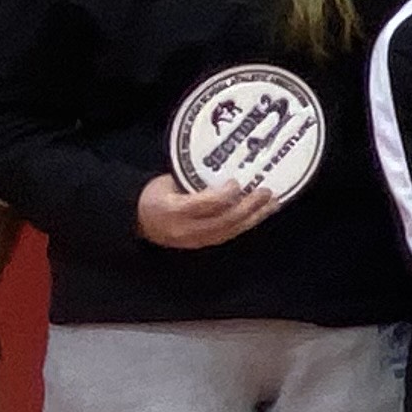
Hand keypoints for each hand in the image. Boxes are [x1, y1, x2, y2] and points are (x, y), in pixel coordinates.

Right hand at [137, 174, 277, 249]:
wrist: (139, 221)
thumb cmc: (154, 195)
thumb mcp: (166, 181)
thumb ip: (192, 178)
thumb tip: (224, 167)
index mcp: (172, 210)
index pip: (203, 205)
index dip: (223, 196)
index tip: (236, 182)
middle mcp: (185, 229)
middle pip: (223, 221)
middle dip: (248, 207)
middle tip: (265, 192)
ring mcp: (195, 240)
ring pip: (230, 231)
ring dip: (253, 217)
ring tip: (272, 204)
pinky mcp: (203, 244)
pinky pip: (228, 235)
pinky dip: (246, 224)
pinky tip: (259, 215)